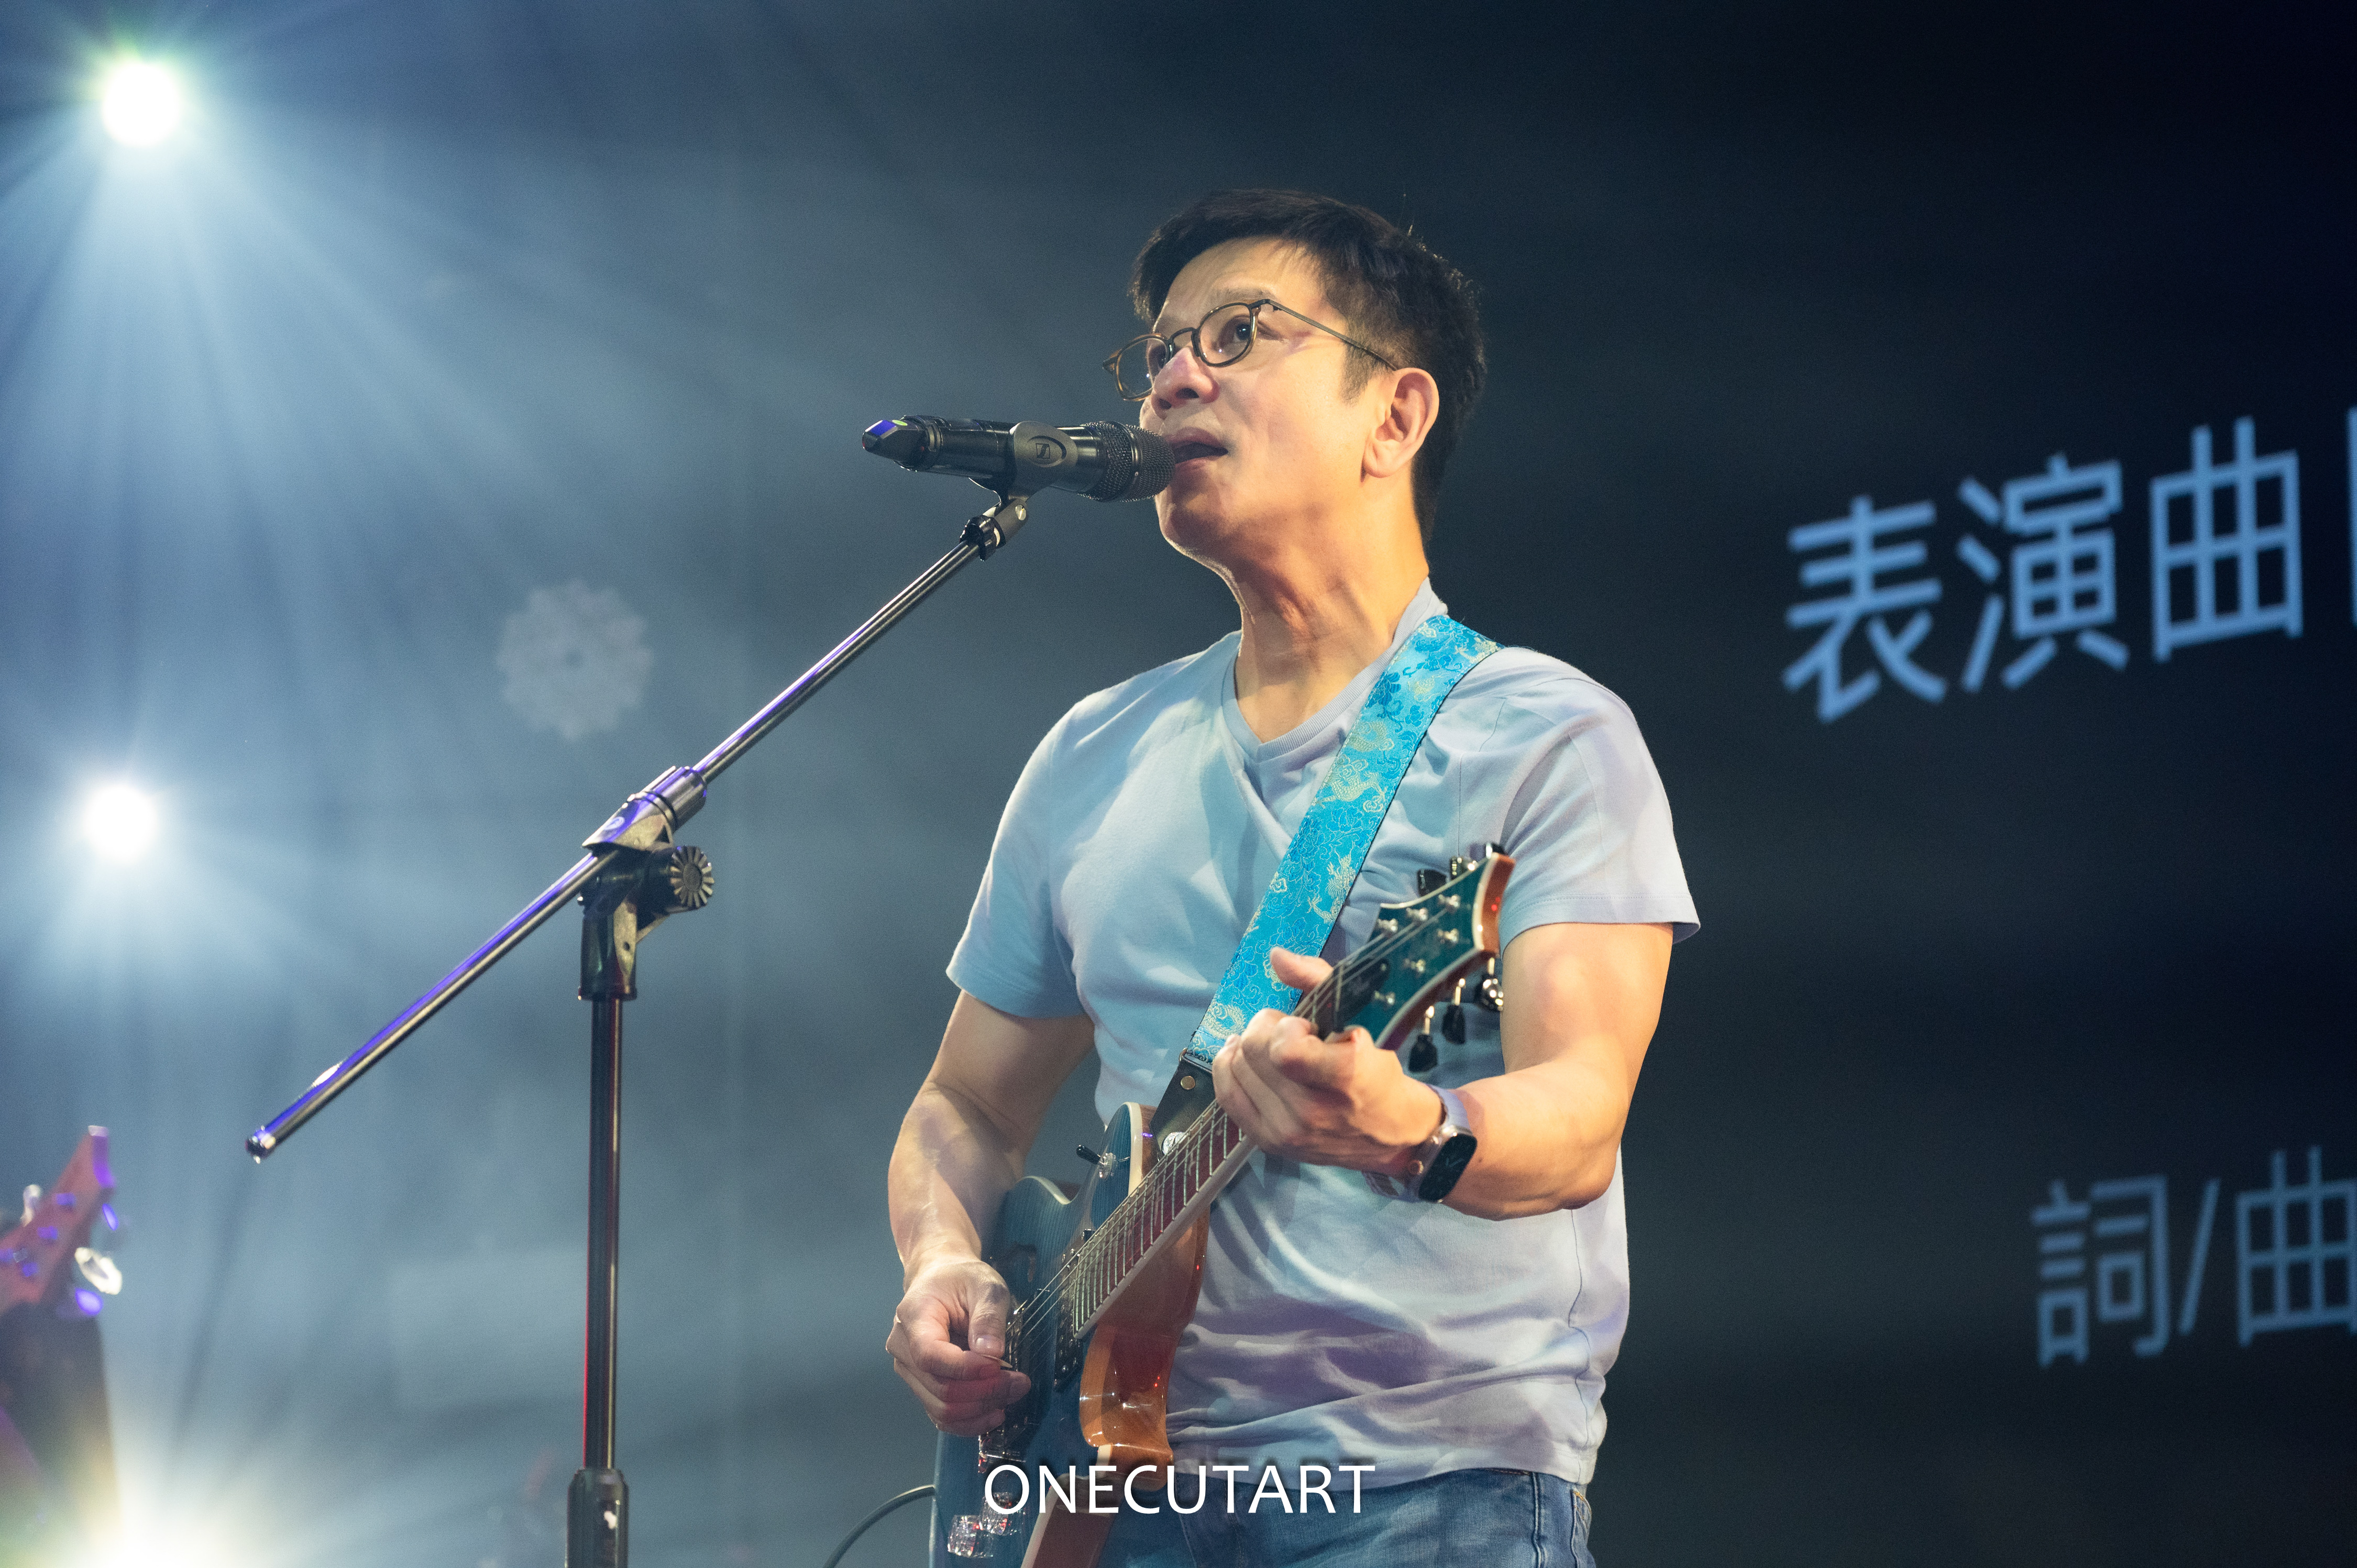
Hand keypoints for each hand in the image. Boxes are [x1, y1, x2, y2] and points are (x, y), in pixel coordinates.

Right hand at [886, 1254, 1031, 1435]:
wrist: (941, 1280)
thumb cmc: (962, 1280)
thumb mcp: (985, 1285)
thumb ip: (988, 1316)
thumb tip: (992, 1353)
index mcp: (913, 1317)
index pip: (930, 1355)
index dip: (966, 1368)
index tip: (999, 1365)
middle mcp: (903, 1348)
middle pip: (939, 1389)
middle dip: (985, 1392)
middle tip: (1021, 1382)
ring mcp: (910, 1371)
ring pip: (941, 1410)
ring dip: (982, 1409)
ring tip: (1013, 1393)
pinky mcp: (922, 1387)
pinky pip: (942, 1417)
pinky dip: (971, 1420)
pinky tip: (996, 1410)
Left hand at [1212, 947, 1441, 1173]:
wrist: (1390, 1133)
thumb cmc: (1377, 1070)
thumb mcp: (1362, 1018)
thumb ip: (1318, 979)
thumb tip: (1275, 956)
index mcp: (1344, 1077)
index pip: (1284, 1049)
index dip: (1287, 1027)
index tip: (1307, 1027)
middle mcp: (1311, 1111)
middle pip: (1252, 1050)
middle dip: (1267, 1029)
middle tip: (1291, 1033)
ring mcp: (1286, 1132)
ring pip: (1235, 1067)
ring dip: (1250, 1047)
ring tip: (1274, 1049)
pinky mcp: (1268, 1143)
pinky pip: (1226, 1095)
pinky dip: (1230, 1068)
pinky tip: (1245, 1059)